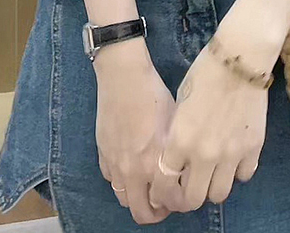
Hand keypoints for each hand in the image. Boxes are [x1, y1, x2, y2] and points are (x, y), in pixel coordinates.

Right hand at [94, 38, 176, 224]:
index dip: (181, 202)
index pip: (170, 202)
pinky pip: (112, 181)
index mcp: (156, 162)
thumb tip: (186, 170)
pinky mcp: (102, 155)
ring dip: (139, 199)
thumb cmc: (153, 94)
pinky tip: (133, 168)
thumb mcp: (176, 123)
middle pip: (143, 213)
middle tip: (168, 201)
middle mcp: (133, 170)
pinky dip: (123, 182)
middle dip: (158, 213)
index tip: (187, 194)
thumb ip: (179, 152)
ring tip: (151, 187)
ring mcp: (115, 164)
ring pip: (125, 200)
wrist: (123, 77)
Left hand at [147, 41, 268, 211]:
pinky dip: (237, 171)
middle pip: (194, 199)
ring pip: (220, 194)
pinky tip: (234, 157)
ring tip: (213, 172)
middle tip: (191, 186)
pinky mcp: (253, 148)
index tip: (168, 189)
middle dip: (189, 197)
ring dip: (214, 186)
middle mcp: (204, 154)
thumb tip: (178, 159)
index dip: (165, 192)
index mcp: (180, 141)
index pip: (166, 185)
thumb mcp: (180, 105)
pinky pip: (244, 176)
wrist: (239, 59)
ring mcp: (231, 154)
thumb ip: (178, 136)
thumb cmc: (204, 74)